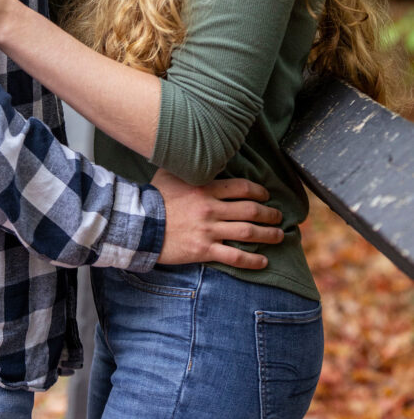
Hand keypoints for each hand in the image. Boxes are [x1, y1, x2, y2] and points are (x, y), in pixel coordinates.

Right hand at [152, 168, 283, 269]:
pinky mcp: (204, 250)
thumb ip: (188, 167)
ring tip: (279, 236)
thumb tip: (197, 156)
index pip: (241, 187)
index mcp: (205, 188)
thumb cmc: (153, 197)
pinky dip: (253, 260)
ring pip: (248, 233)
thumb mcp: (170, 174)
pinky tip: (263, 261)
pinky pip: (235, 257)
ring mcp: (209, 230)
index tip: (266, 195)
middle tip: (278, 216)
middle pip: (250, 210)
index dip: (259, 191)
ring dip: (268, 235)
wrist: (139, 224)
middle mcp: (211, 209)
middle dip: (269, 214)